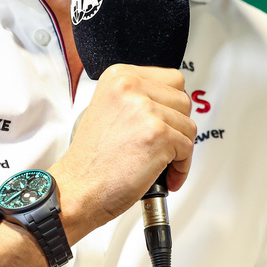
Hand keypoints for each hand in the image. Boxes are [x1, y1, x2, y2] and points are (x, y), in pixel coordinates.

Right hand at [49, 64, 195, 235]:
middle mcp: (131, 87)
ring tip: (161, 162)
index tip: (166, 120)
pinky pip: (188, 149)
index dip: (171, 105)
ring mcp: (145, 110)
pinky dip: (181, 167)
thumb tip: (170, 104)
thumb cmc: (91, 160)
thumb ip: (138, 99)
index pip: (172, 79)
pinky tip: (164, 175)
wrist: (77, 190)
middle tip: (163, 145)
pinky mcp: (158, 135)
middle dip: (178, 127)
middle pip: (183, 101)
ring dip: (180, 148)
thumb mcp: (108, 109)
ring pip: (188, 125)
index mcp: (119, 76)